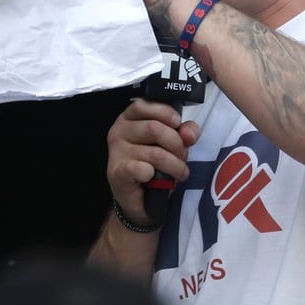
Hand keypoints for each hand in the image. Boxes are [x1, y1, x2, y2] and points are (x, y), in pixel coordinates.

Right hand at [106, 98, 200, 220]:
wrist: (142, 199)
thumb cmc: (156, 164)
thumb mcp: (173, 143)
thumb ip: (184, 132)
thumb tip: (189, 133)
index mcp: (130, 118)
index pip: (144, 104)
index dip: (166, 113)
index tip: (178, 125)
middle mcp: (119, 131)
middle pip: (154, 128)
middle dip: (176, 144)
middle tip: (184, 157)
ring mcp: (116, 152)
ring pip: (155, 153)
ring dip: (174, 165)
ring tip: (180, 172)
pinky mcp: (116, 172)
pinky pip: (142, 169)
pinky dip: (155, 174)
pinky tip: (156, 178)